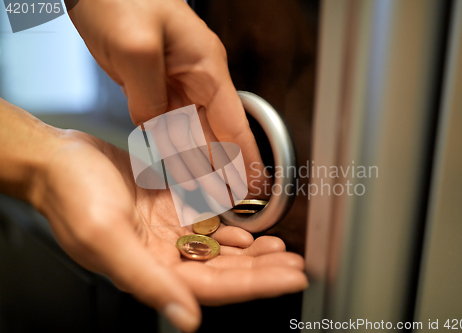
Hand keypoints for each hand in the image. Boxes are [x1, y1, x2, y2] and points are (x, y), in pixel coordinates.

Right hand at [31, 130, 306, 331]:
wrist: (59, 159)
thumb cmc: (72, 195)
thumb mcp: (106, 239)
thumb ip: (147, 280)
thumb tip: (186, 318)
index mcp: (150, 270)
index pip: (216, 287)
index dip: (256, 285)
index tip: (290, 278)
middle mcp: (163, 256)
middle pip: (224, 270)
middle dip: (263, 270)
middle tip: (297, 265)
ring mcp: (167, 232)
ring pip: (220, 248)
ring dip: (252, 251)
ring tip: (282, 250)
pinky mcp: (169, 208)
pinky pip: (207, 222)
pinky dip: (231, 226)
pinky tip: (249, 228)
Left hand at [67, 0, 269, 195]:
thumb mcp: (137, 48)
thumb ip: (150, 97)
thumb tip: (158, 133)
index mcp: (206, 68)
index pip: (234, 124)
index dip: (246, 159)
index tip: (257, 188)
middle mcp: (197, 79)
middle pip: (216, 134)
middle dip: (223, 170)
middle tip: (228, 204)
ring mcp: (177, 83)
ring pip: (193, 133)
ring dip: (199, 165)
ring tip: (206, 197)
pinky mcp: (155, 85)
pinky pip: (169, 124)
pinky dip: (174, 149)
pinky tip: (178, 169)